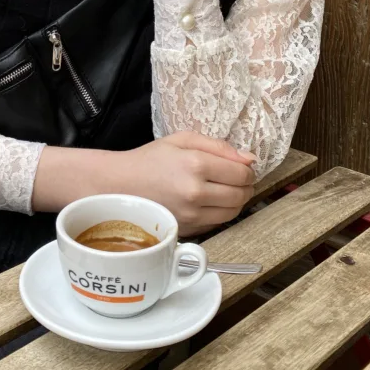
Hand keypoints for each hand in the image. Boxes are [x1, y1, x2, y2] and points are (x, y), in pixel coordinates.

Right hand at [109, 131, 255, 231]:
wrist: (121, 185)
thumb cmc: (150, 159)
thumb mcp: (182, 139)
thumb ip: (218, 146)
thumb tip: (249, 159)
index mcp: (196, 164)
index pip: (241, 172)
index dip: (246, 169)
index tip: (240, 165)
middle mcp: (196, 193)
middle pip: (242, 194)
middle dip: (245, 185)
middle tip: (234, 177)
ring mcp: (192, 215)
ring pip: (234, 212)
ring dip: (236, 200)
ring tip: (224, 189)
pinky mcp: (188, 230)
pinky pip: (218, 223)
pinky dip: (221, 212)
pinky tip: (209, 201)